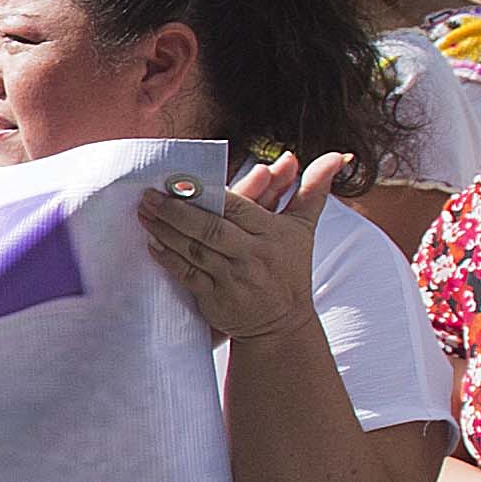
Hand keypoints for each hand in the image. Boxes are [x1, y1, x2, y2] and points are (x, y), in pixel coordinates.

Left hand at [138, 152, 343, 339]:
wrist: (281, 326)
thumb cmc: (290, 270)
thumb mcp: (304, 230)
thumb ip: (314, 190)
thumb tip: (337, 155)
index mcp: (272, 234)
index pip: (237, 208)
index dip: (208, 193)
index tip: (180, 179)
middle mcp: (252, 256)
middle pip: (210, 228)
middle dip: (176, 211)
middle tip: (149, 195)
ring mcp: (233, 279)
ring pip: (194, 250)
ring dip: (165, 230)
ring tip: (143, 212)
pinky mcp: (215, 299)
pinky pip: (187, 275)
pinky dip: (169, 258)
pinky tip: (152, 243)